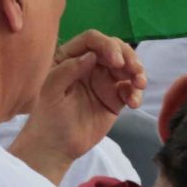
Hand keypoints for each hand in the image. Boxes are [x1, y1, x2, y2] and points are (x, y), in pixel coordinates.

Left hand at [8, 30, 143, 183]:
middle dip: (127, 56)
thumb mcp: (51, 89)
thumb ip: (68, 70)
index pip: (92, 40)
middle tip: (135, 70)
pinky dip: (135, 93)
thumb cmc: (47, 114)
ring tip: (139, 84)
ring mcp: (103, 80)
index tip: (116, 61)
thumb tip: (92, 55)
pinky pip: (130, 89)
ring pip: (126, 67)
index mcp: (70, 56)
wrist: (56, 146)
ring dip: (137, 72)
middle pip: (114, 49)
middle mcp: (89, 64)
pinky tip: (133, 104)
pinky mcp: (114, 98)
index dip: (107, 45)